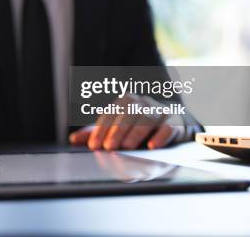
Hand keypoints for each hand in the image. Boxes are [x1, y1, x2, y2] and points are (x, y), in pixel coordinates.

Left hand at [68, 93, 184, 150]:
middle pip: (128, 113)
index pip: (111, 114)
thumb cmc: (138, 132)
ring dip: (135, 132)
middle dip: (117, 131)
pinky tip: (152, 146)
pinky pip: (168, 127)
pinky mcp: (176, 122)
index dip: (101, 130)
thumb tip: (73, 140)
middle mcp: (142, 103)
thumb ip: (97, 134)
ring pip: (147, 118)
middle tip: (108, 147)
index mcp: (125, 102)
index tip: (93, 145)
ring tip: (126, 147)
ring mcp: (160, 111)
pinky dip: (160, 136)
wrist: (172, 130)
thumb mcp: (116, 132)